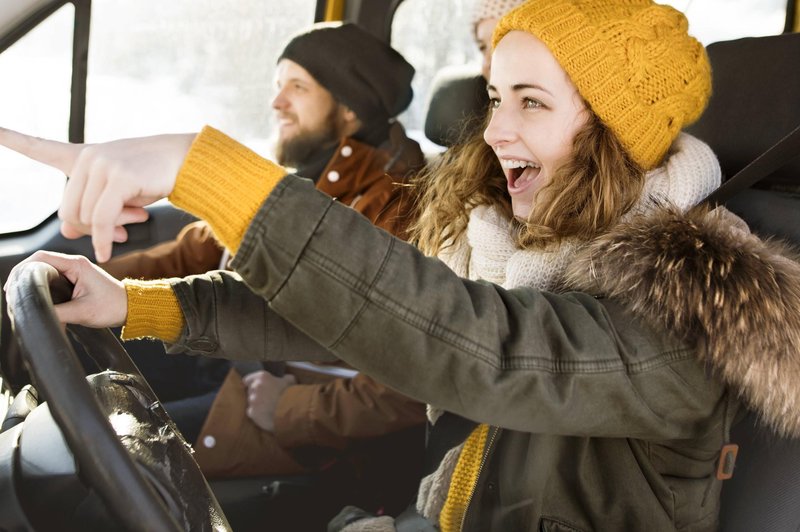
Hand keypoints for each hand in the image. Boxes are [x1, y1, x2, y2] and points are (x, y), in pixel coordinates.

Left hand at [0, 127, 195, 261]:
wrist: (187, 162)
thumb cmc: (152, 176)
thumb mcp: (117, 193)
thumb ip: (91, 208)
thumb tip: (67, 232)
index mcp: (83, 156)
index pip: (41, 147)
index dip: (13, 139)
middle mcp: (88, 157)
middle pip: (68, 210)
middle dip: (89, 228)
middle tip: (118, 232)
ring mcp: (102, 165)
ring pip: (86, 217)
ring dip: (108, 230)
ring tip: (136, 220)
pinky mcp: (119, 178)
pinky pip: (102, 220)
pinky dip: (105, 240)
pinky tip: (109, 250)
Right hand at [4, 251, 126, 326]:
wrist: (131, 308)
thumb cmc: (112, 307)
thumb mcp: (82, 312)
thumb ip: (57, 312)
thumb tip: (37, 314)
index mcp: (76, 265)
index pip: (40, 258)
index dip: (22, 270)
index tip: (13, 285)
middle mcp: (74, 263)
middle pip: (39, 263)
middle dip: (23, 276)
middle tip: (12, 293)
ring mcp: (74, 270)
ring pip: (44, 270)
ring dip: (32, 281)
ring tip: (20, 295)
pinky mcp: (75, 279)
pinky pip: (52, 277)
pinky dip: (41, 285)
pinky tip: (35, 296)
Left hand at [242, 370, 296, 431]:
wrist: (290, 410)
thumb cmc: (290, 394)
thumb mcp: (290, 381)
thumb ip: (285, 377)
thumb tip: (285, 377)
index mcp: (262, 377)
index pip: (248, 379)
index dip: (252, 383)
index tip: (257, 387)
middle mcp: (255, 387)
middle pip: (250, 391)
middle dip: (256, 394)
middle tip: (266, 398)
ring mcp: (252, 400)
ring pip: (251, 402)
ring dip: (257, 404)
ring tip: (267, 408)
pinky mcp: (252, 412)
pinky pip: (252, 412)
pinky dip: (257, 414)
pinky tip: (265, 415)